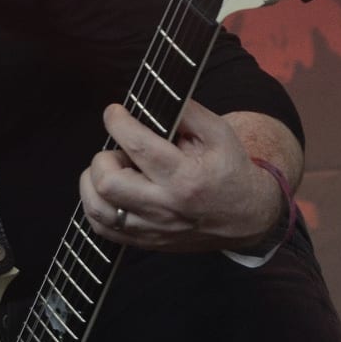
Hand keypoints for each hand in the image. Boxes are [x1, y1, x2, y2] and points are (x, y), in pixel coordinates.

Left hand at [79, 100, 281, 252]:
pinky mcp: (145, 241)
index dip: (117, 122)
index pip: (137, 146)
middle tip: (119, 152)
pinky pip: (102, 228)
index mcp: (186, 177)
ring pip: (98, 209)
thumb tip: (150, 100)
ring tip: (116, 171)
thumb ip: (187, 112)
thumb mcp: (219, 134)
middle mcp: (166, 207)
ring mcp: (153, 229)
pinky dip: (96, 205)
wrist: (246, 217)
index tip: (115, 112)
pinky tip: (111, 191)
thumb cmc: (229, 169)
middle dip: (103, 158)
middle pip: (107, 183)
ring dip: (93, 183)